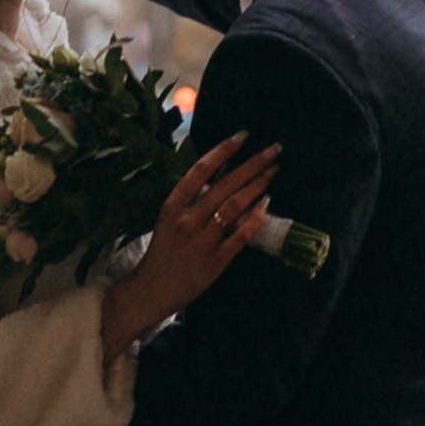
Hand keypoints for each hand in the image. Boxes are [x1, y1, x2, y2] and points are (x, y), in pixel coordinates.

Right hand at [100, 134, 280, 362]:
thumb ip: (191, 198)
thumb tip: (221, 172)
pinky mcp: (216, 261)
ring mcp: (202, 241)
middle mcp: (188, 220)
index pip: (201, 170)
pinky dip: (255, 219)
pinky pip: (240, 236)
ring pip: (234, 206)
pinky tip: (266, 204)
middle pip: (225, 185)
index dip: (223, 150)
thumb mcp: (169, 218)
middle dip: (252, 164)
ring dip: (257, 185)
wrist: (151, 289)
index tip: (243, 136)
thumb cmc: (162, 251)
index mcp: (173, 205)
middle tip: (273, 150)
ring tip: (273, 171)